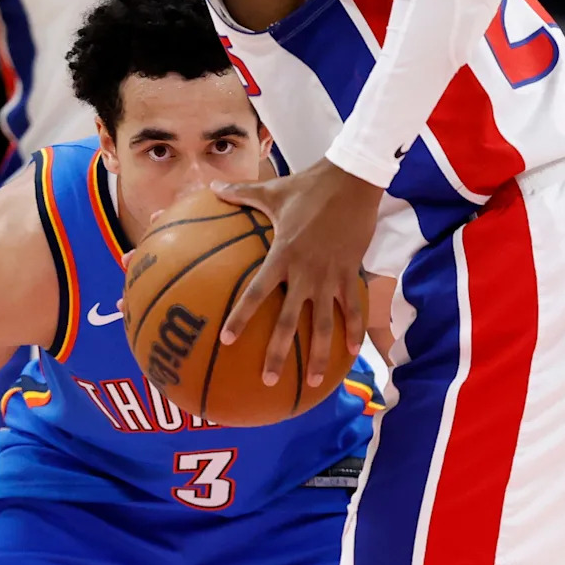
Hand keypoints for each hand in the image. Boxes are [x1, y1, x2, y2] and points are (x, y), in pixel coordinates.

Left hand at [211, 158, 382, 386]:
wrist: (352, 181)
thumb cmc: (309, 186)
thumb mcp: (272, 190)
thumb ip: (240, 195)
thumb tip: (212, 185)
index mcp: (282, 256)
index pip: (256, 293)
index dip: (241, 317)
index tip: (228, 340)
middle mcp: (305, 272)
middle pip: (288, 321)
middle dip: (277, 352)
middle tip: (267, 379)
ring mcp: (330, 276)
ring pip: (324, 325)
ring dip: (318, 355)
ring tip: (312, 383)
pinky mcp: (351, 273)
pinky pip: (352, 308)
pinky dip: (353, 331)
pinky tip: (351, 353)